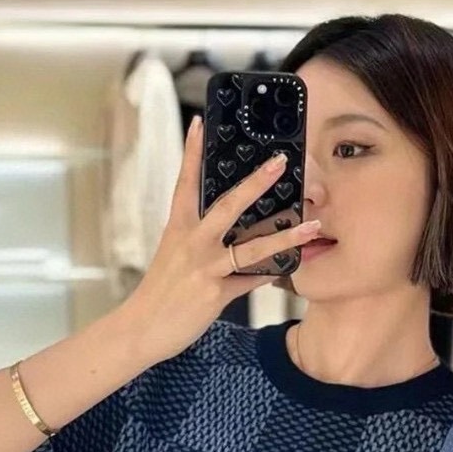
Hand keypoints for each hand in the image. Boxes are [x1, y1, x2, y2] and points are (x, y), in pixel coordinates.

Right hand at [121, 115, 319, 364]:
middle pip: (227, 205)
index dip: (193, 153)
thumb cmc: (160, 293)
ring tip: (312, 226)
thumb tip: (231, 232)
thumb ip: (200, 241)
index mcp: (178, 228)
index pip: (185, 183)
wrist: (140, 328)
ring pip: (251, 247)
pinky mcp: (214, 293)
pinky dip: (271, 274)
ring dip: (285, 236)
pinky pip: (251, 281)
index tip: (200, 123)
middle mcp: (191, 242)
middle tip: (280, 162)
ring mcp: (204, 267)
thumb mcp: (175, 257)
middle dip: (256, 182)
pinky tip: (291, 267)